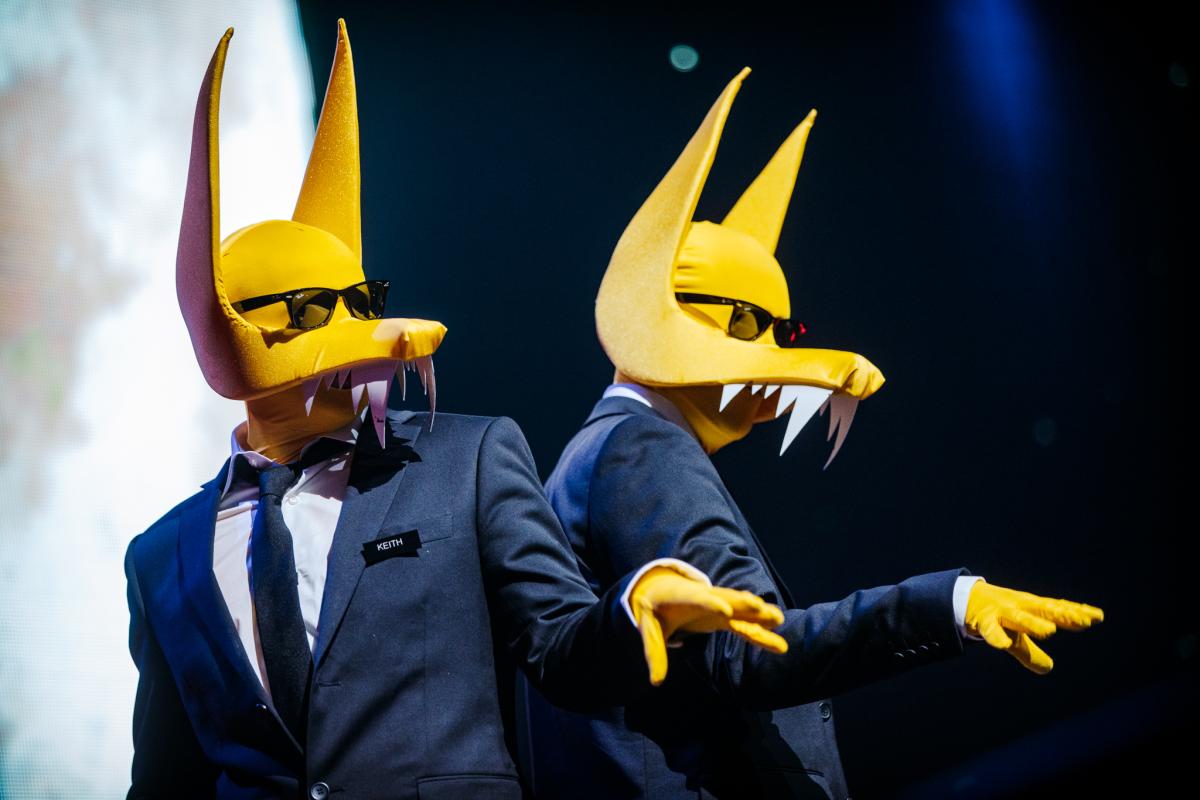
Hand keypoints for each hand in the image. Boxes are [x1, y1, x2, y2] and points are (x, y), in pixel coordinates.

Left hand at [629, 566, 787, 684]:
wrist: (661, 587)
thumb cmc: (653, 608)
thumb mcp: (648, 628)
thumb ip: (654, 652)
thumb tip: (656, 682)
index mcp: (684, 597)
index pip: (698, 600)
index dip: (710, 605)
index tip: (724, 612)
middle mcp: (706, 597)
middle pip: (727, 600)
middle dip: (743, 604)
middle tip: (760, 608)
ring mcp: (717, 604)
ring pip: (740, 608)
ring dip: (758, 613)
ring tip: (778, 619)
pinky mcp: (723, 614)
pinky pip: (743, 620)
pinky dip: (758, 623)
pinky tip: (775, 625)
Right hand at [965, 582, 1103, 673]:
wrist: (965, 599)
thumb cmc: (998, 617)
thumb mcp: (1015, 635)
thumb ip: (1031, 652)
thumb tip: (1048, 669)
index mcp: (1031, 609)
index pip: (1057, 609)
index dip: (1076, 613)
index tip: (1097, 616)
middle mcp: (1020, 607)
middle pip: (1044, 610)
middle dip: (1063, 615)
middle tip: (1083, 621)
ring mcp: (1002, 613)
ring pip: (1019, 618)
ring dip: (1033, 623)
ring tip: (1049, 631)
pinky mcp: (984, 621)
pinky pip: (991, 630)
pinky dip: (997, 636)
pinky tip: (1003, 645)